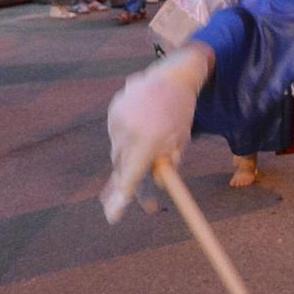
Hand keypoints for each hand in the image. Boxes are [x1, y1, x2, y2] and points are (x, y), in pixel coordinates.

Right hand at [99, 48, 210, 222]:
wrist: (172, 75)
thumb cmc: (181, 112)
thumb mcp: (179, 142)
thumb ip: (166, 165)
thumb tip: (153, 183)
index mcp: (148, 142)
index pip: (130, 177)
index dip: (121, 200)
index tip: (113, 217)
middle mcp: (128, 132)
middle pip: (121, 169)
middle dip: (130, 185)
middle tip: (149, 206)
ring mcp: (117, 120)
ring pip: (118, 151)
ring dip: (131, 156)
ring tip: (150, 139)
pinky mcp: (113, 110)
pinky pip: (117, 134)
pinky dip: (128, 136)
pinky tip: (144, 123)